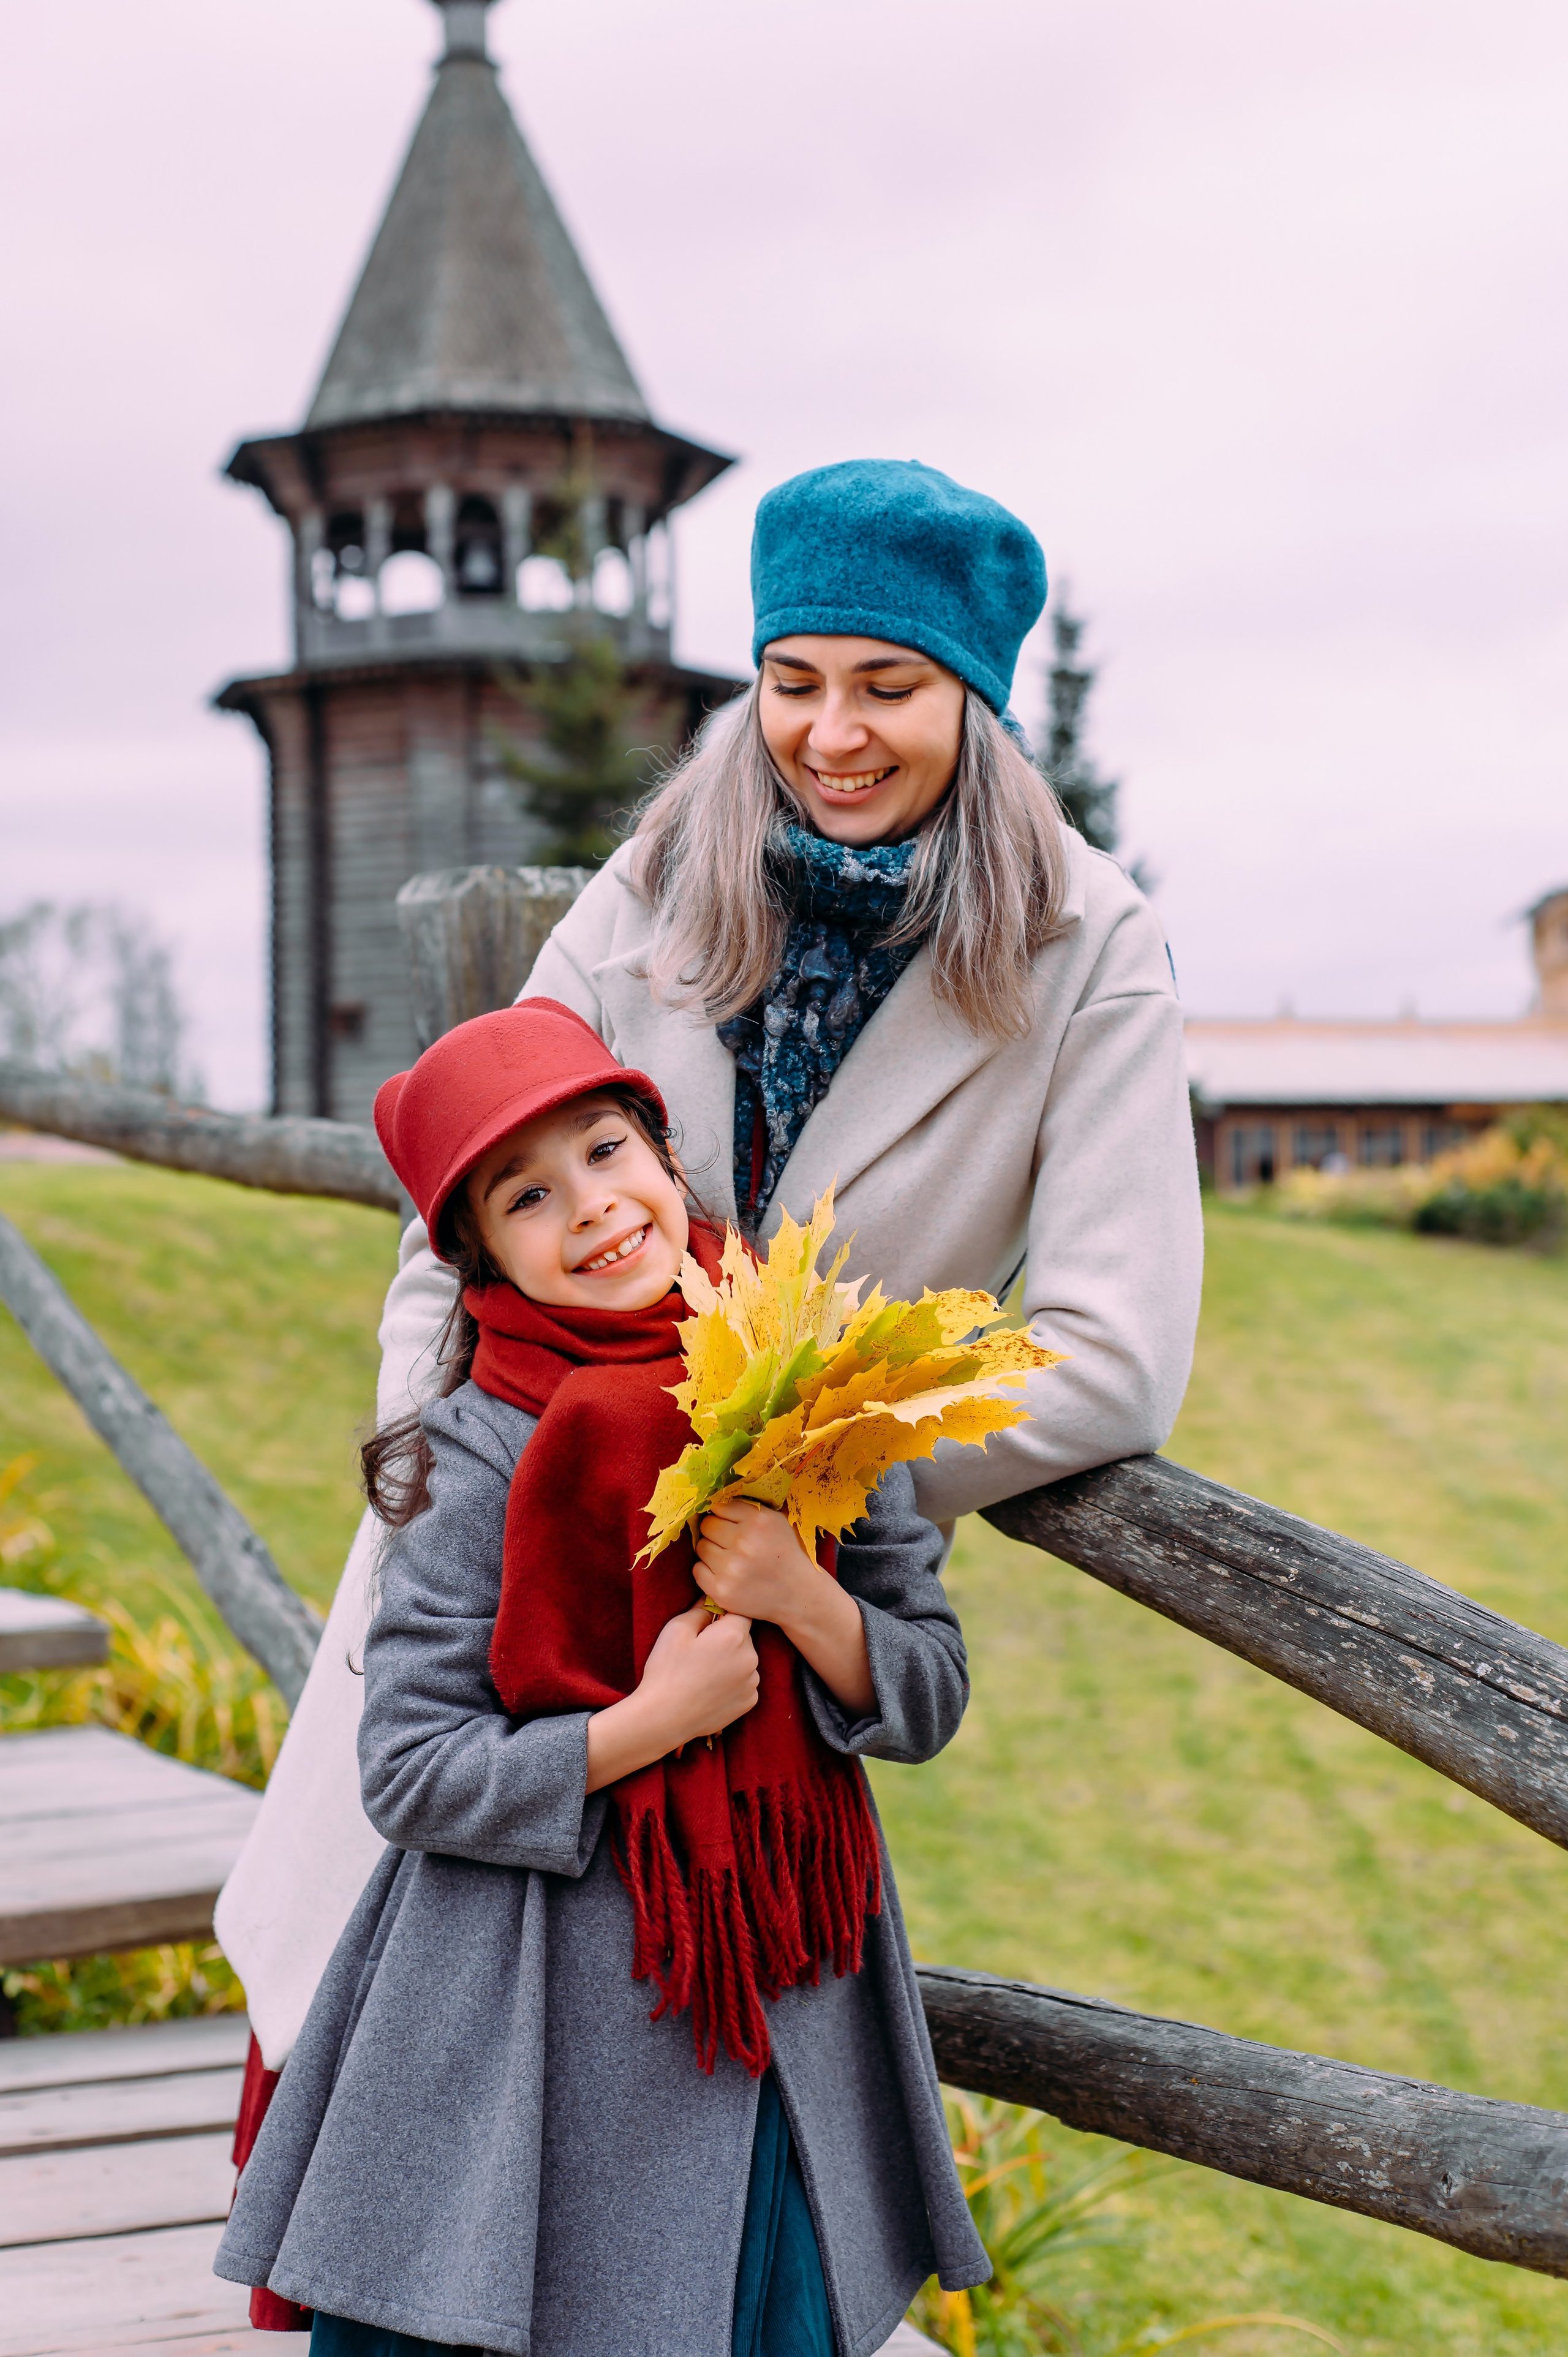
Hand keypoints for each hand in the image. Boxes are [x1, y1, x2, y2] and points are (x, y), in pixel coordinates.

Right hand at [584, 1601, 758, 1791]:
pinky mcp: (749, 1702)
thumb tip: (711, 1600)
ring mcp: (752, 1682)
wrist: (664, 1717)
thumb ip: (700, 1610)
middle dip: (727, 1639)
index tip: (708, 1626)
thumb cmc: (667, 1670)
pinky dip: (733, 1683)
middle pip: (744, 1637)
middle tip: (700, 1652)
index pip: (740, 1612)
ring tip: (704, 1673)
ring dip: (732, 1662)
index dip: (724, 1616)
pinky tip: (711, 1689)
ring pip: (745, 1661)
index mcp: (733, 1635)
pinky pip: (745, 1683)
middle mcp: (751, 1657)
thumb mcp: (676, 1630)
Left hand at [696, 1500, 821, 1623]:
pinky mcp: (721, 1590)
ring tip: (729, 1557)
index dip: (724, 1515)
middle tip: (729, 1541)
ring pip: (701, 1547)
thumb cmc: (787, 1554)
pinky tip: (725, 1573)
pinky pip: (697, 1569)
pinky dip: (707, 1570)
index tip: (731, 1523)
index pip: (720, 1506)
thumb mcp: (778, 1521)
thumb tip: (718, 1499)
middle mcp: (744, 1542)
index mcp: (759, 1521)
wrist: (799, 1594)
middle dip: (716, 1531)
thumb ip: (750, 1508)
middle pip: (707, 1525)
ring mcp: (731, 1568)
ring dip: (712, 1550)